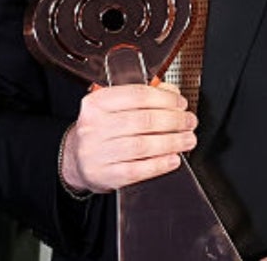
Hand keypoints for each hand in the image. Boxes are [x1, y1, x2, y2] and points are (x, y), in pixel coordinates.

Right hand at [60, 82, 197, 193]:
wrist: (78, 160)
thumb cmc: (100, 131)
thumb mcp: (112, 109)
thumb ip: (141, 98)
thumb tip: (171, 93)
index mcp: (95, 104)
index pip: (136, 95)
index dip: (165, 98)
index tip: (180, 102)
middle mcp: (93, 126)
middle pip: (143, 121)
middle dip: (174, 120)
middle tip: (189, 122)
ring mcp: (98, 152)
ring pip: (143, 145)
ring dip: (172, 142)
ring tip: (187, 139)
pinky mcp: (105, 174)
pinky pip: (139, 170)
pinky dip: (160, 164)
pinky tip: (173, 159)